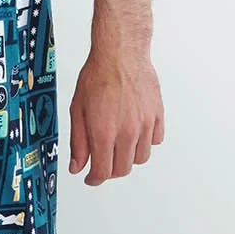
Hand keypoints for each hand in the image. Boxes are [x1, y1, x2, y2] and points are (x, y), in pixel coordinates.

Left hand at [67, 41, 163, 184]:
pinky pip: (154, 141)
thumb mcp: (78, 110)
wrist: (121, 54)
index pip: (103, 172)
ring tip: (118, 145)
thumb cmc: (98, 76)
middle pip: (122, 169)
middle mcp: (128, 132)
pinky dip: (145, 142)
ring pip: (140, 158)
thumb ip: (78, 142)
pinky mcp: (157, 116)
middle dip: (110, 171)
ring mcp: (145, 125)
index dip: (94, 179)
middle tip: (102, 162)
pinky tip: (134, 132)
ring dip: (128, 157)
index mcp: (105, 132)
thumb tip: (77, 166)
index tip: (91, 178)